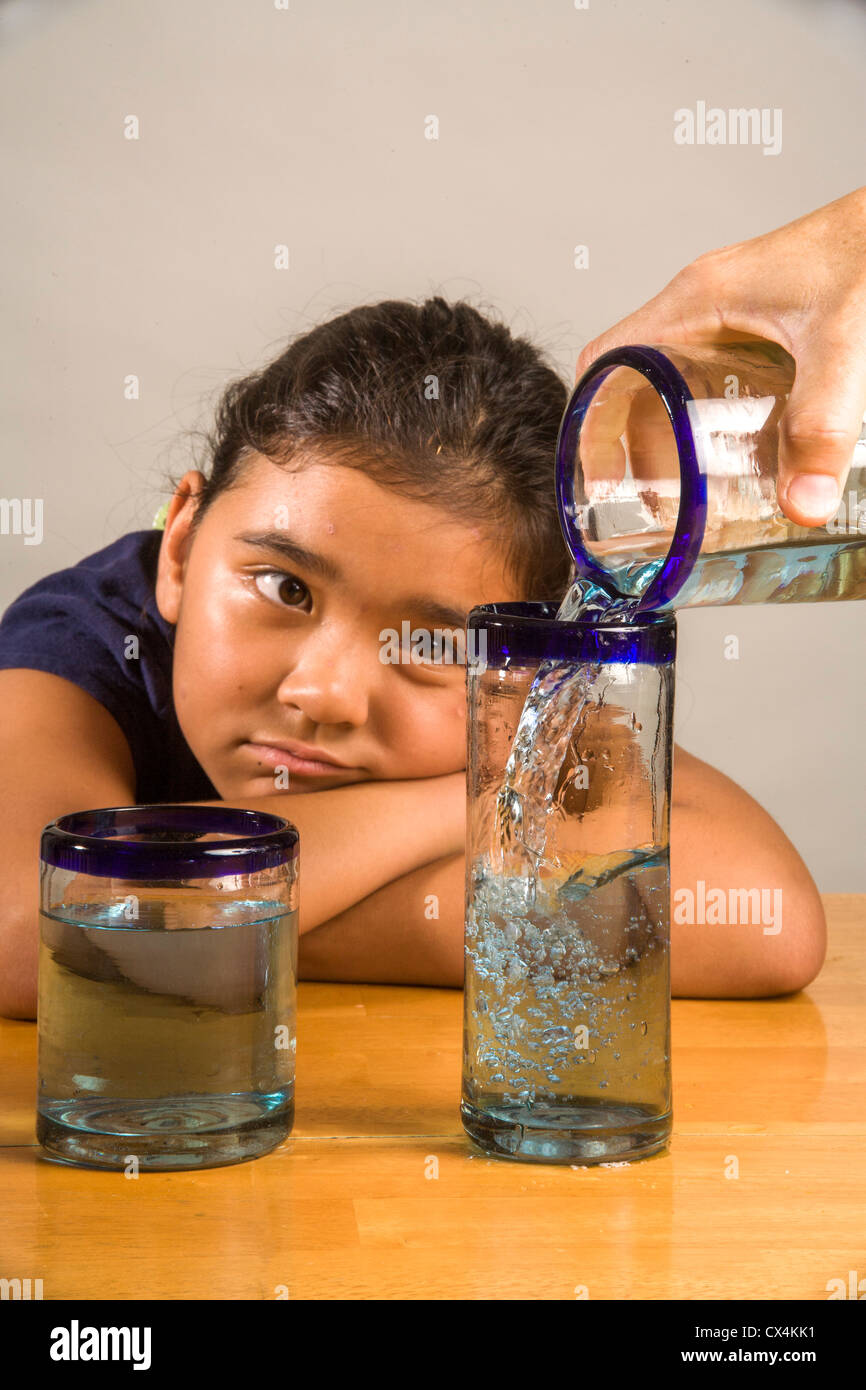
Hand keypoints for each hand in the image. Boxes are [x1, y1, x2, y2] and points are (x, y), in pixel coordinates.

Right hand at [575, 186, 865, 526]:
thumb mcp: (843, 346)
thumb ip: (823, 428)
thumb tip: (803, 502)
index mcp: (697, 300)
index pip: (605, 361)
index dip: (592, 424)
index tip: (602, 479)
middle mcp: (706, 304)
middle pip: (638, 385)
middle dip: (640, 451)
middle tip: (656, 505)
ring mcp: (735, 312)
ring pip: (679, 384)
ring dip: (680, 439)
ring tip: (694, 495)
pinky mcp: (767, 323)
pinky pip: (720, 378)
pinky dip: (719, 423)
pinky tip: (748, 458)